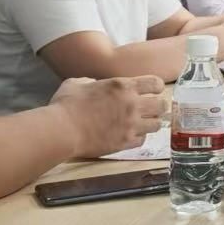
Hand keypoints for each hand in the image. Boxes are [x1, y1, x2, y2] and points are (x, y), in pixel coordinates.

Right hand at [50, 75, 165, 157]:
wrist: (61, 130)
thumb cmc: (66, 105)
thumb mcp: (77, 83)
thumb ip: (92, 81)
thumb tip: (95, 85)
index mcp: (122, 86)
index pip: (155, 83)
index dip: (156, 87)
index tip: (154, 90)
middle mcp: (131, 104)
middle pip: (162, 105)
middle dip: (159, 106)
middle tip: (153, 109)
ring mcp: (130, 125)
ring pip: (156, 124)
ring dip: (151, 123)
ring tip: (144, 123)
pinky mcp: (125, 142)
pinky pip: (142, 140)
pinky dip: (139, 137)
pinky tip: (131, 135)